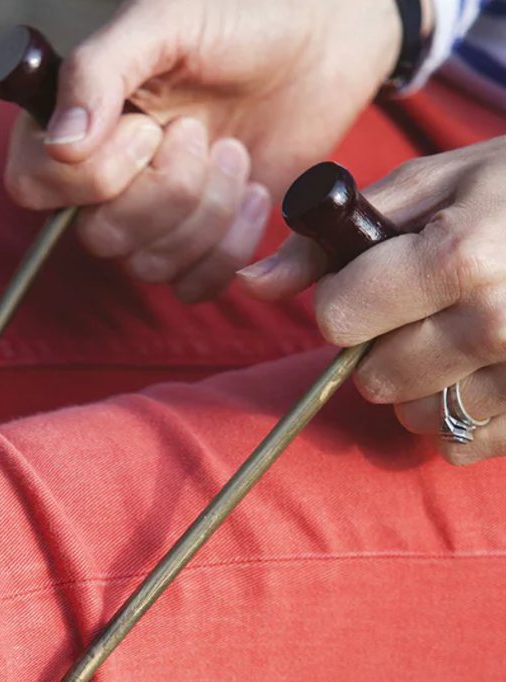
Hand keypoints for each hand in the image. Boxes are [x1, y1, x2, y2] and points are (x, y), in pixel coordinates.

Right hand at [4, 0, 401, 302]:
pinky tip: (256, 194)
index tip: (148, 128)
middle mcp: (103, 180)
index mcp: (76, 123)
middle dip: (167, 191)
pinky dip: (230, 249)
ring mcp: (150, 219)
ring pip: (147, 266)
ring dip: (207, 213)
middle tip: (202, 134)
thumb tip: (59, 142)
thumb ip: (97, 70)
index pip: (34, 185)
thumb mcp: (164, 20)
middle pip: (99, 237)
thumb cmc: (241, 17)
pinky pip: (191, 287)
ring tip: (236, 153)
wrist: (321, 41)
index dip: (94, 175)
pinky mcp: (198, 246)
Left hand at [240, 138, 505, 464]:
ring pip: (416, 419)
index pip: (339, 319)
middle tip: (426, 307)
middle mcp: (496, 323)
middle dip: (382, 347)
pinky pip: (462, 447)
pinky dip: (461, 419)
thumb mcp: (432, 183)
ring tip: (460, 336)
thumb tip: (251, 282)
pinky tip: (486, 370)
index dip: (346, 299)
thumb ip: (333, 236)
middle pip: (374, 379)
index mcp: (459, 258)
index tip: (377, 278)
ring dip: (421, 388)